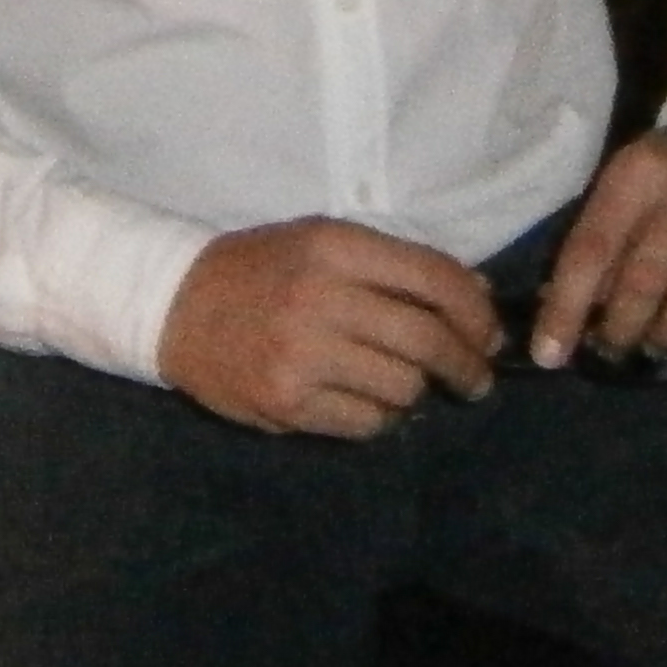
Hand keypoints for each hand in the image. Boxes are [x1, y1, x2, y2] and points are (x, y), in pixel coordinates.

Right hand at [158, 218, 505, 437]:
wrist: (177, 305)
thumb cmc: (262, 269)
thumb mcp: (323, 244)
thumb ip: (395, 266)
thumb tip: (478, 296)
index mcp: (336, 247)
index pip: (435, 278)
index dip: (476, 310)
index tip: (489, 334)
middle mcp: (322, 297)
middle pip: (428, 338)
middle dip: (466, 363)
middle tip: (475, 376)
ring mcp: (303, 354)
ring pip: (403, 386)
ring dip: (417, 390)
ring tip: (407, 384)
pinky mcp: (288, 402)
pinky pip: (367, 422)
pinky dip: (380, 417)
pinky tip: (369, 402)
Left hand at [530, 118, 666, 376]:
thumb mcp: (626, 185)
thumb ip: (595, 240)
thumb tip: (555, 310)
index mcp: (638, 173)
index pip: (592, 250)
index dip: (566, 308)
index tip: (549, 355)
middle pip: (642, 283)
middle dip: (617, 331)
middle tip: (609, 350)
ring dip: (663, 338)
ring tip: (650, 348)